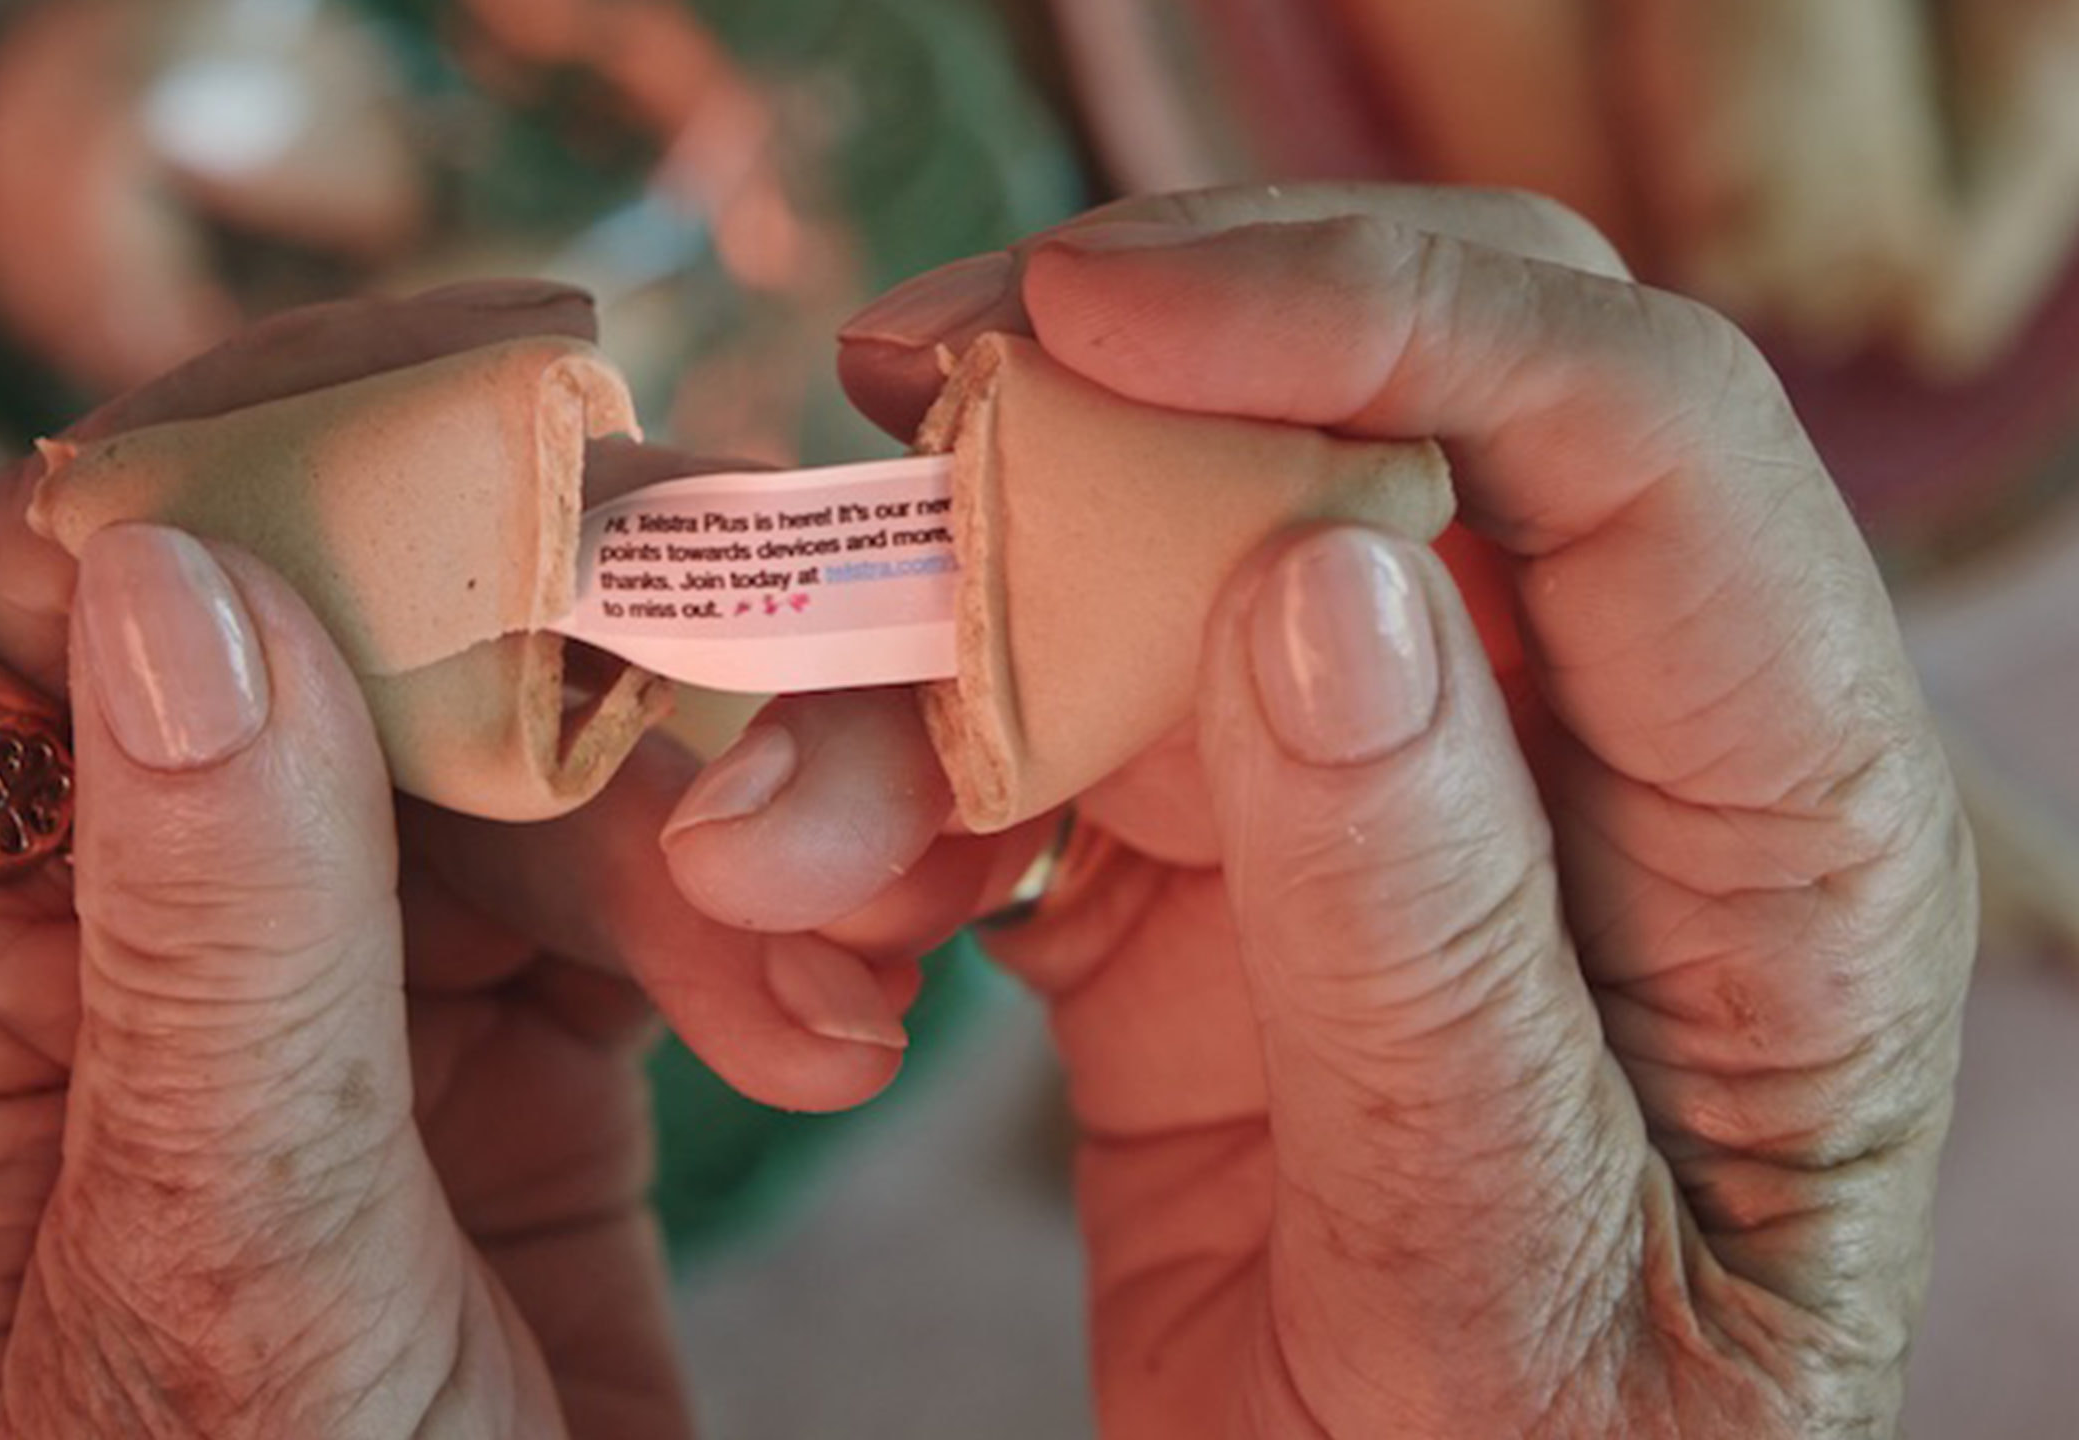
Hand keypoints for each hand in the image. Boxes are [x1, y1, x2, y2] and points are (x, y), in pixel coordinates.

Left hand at [0, 284, 922, 1439]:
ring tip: (835, 976)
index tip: (505, 414)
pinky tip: (843, 1024)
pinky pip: (656, 857)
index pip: (42, 601)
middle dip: (571, 655)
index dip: (249, 472)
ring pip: (533, 722)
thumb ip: (212, 948)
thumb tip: (187, 580)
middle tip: (766, 736)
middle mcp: (149, 932)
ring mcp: (352, 968)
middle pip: (337, 623)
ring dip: (718, 795)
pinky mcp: (531, 1027)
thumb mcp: (235, 1291)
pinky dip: (773, 904)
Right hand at [662, 184, 1977, 1435]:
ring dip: (928, 663)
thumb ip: (1429, 946)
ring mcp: (1371, 799)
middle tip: (892, 397)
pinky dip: (889, 796)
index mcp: (1769, 816)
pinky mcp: (1198, 878)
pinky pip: (1021, 743)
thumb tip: (1319, 591)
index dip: (1371, 308)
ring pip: (1139, 579)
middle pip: (1365, 423)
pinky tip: (815, 928)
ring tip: (777, 857)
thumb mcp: (1510, 1284)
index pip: (1630, 424)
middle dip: (1117, 395)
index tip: (1090, 311)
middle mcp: (1573, 748)